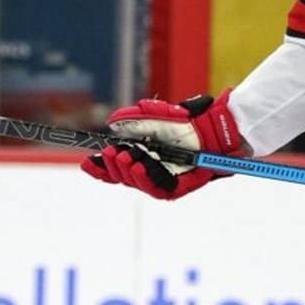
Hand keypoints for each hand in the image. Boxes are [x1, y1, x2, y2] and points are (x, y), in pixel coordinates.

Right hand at [80, 89, 243, 199]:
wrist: (216, 127)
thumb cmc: (189, 122)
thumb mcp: (160, 115)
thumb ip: (138, 117)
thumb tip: (113, 122)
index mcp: (142, 158)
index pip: (116, 168)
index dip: (101, 168)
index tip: (88, 161)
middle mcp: (150, 172)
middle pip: (124, 177)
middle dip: (114, 167)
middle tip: (112, 153)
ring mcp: (164, 181)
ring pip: (138, 183)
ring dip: (128, 172)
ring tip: (125, 158)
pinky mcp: (179, 189)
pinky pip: (159, 188)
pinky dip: (147, 178)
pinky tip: (140, 166)